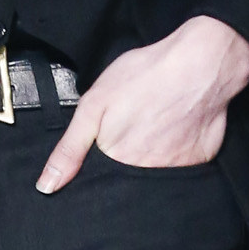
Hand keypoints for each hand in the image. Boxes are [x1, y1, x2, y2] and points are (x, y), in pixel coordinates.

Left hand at [36, 16, 248, 191]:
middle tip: (136, 125)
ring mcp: (175, 170)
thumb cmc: (145, 76)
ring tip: (156, 124)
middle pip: (128, 179)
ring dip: (153, 155)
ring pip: (155, 173)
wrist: (202, 62)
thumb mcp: (94, 104)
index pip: (100, 181)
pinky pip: (182, 164)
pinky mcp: (199, 162)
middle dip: (127, 159)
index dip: (99, 164)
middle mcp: (145, 174)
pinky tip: (177, 127)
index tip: (109, 141)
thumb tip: (47, 186)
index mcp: (116, 161)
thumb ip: (70, 148)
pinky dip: (179, 149)